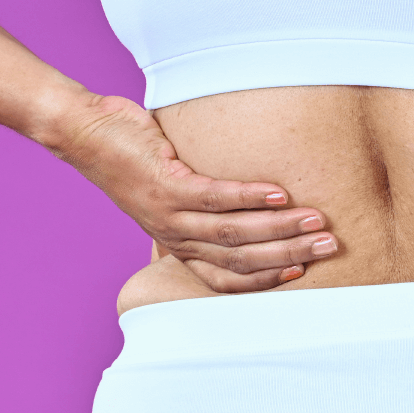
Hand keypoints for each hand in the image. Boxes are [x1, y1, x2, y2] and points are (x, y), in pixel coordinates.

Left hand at [45, 92, 337, 290]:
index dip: (267, 279)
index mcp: (179, 245)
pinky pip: (214, 198)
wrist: (84, 133)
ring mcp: (169, 215)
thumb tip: (243, 203)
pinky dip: (249, 198)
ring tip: (315, 220)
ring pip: (233, 234)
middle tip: (329, 246)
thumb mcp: (170, 193)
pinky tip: (279, 194)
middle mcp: (175, 238)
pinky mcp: (165, 187)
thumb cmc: (132, 158)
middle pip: (241, 260)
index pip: (228, 279)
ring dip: (280, 228)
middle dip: (289, 254)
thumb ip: (201, 207)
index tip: (304, 270)